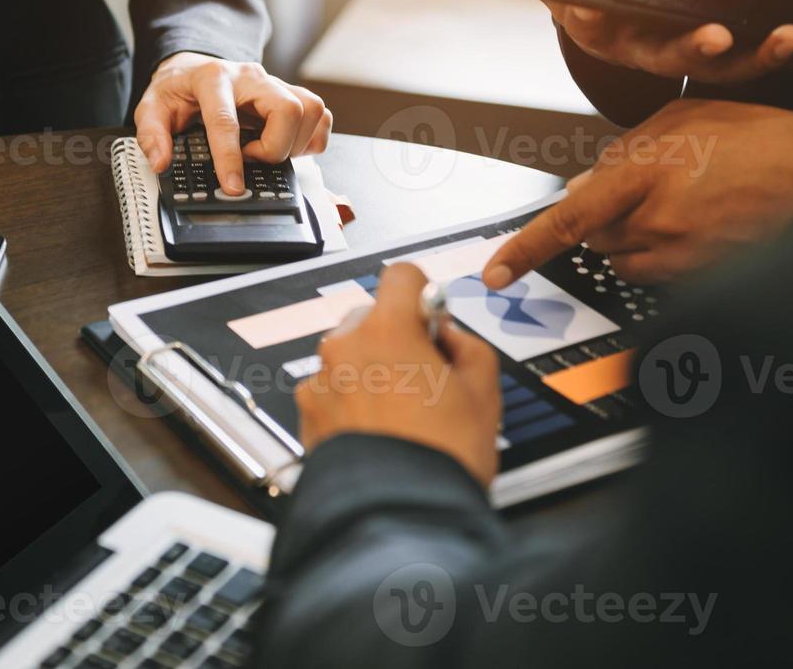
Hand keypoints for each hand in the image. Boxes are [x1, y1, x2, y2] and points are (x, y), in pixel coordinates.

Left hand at [134, 53, 332, 194]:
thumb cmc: (177, 90)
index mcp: (213, 79)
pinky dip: (311, 139)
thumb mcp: (151, 107)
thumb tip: (161, 162)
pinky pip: (320, 116)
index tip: (232, 186)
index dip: (231, 158)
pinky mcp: (290, 93)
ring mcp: (274, 83)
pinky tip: (287, 148)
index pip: (227, 120)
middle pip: (287, 109)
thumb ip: (152, 134)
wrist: (192, 69)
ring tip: (267, 154)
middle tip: (253, 160)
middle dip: (275, 147)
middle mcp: (250, 77)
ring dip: (296, 143)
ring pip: (311, 109)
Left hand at [298, 263, 500, 486]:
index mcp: (387, 330)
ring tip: (402, 416)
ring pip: (349, 357)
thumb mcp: (485, 391)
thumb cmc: (442, 457)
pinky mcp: (307, 416)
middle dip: (396, 338)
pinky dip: (350, 405)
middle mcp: (345, 347)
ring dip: (371, 372)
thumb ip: (468, 346)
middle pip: (372, 318)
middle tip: (425, 379)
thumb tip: (448, 336)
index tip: (432, 319)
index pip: (402, 276)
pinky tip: (377, 434)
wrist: (399, 516)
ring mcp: (320, 382)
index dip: (423, 294)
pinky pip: (332, 393)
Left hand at [483, 99, 792, 286]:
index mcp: (643, 171)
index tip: (495, 273)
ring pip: (623, 260)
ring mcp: (683, 252)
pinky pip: (658, 274)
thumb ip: (620, 156)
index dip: (526, 250)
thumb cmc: (755, 134)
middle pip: (594, 240)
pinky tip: (696, 223)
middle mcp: (658, 218)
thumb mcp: (678, 121)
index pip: (569, 220)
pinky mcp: (705, 275)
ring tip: (677, 204)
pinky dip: (661, 254)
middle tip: (645, 190)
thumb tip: (579, 190)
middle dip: (605, 219)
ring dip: (632, 239)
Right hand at [552, 3, 792, 83]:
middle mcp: (670, 56)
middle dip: (742, 55)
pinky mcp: (725, 41)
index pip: (662, 54)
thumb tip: (582, 7)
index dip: (690, 47)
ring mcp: (700, 52)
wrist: (597, 4)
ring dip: (771, 56)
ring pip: (737, 63)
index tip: (717, 36)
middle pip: (706, 65)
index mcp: (634, 47)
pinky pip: (761, 54)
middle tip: (779, 38)